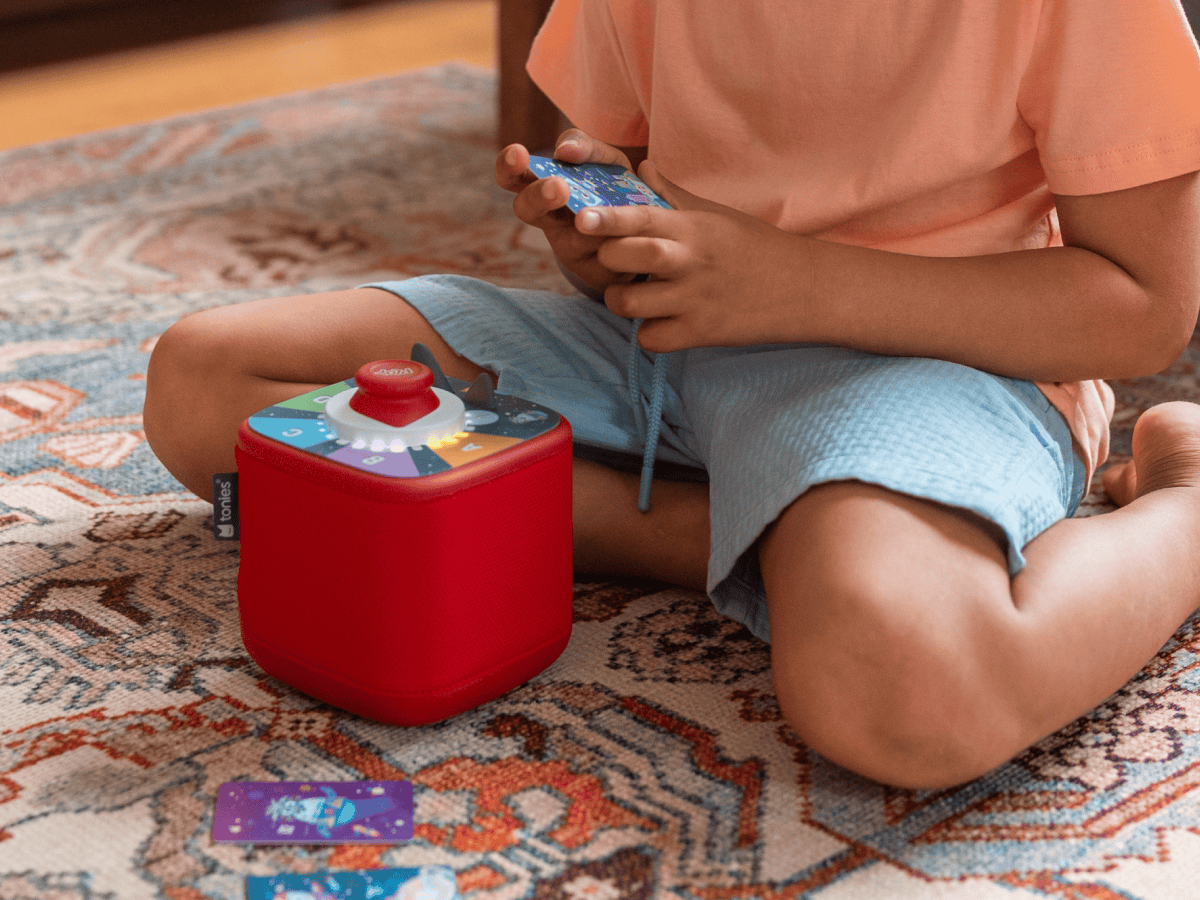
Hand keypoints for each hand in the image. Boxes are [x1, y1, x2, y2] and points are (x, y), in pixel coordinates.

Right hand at [495, 130, 641, 294]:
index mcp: (545, 187)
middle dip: (540, 197)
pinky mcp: (597, 271)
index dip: (508, 166)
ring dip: (589, 224)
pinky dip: (620, 241)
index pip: (514, 176)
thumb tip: (565, 150)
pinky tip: (633, 233)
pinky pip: (606, 258)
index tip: (518, 153)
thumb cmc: (614, 189)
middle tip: (559, 187)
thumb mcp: (605, 161)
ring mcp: (571, 249)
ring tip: (601, 215)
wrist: (646, 232)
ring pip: (572, 240)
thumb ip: (586, 147)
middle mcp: (551, 220)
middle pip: (528, 210)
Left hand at [576, 162, 805, 351]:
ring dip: (621, 300)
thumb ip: (672, 195)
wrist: (804, 289)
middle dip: (608, 259)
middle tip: (613, 262)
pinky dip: (648, 333)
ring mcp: (695, 300)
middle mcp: (691, 261)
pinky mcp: (701, 334)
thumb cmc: (754, 248)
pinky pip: (651, 338)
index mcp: (693, 228)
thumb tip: (640, 167)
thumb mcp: (716, 215)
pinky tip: (661, 322)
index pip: (641, 217)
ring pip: (629, 303)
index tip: (580, 218)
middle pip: (628, 257)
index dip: (607, 218)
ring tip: (634, 295)